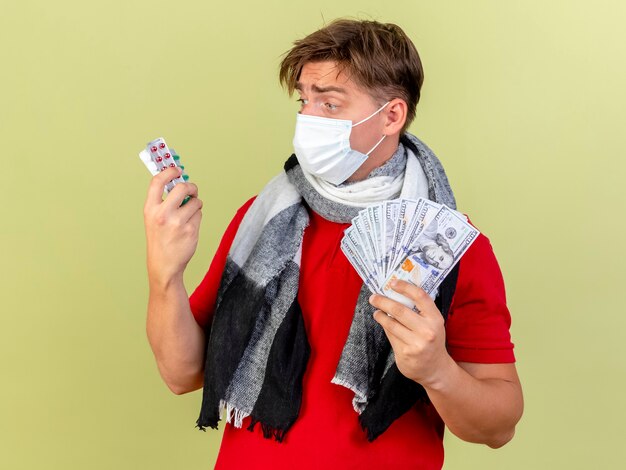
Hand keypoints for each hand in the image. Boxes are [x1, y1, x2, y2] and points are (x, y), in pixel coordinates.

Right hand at [143, 166, 202, 285]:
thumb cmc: (160, 239)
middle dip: (191, 186)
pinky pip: (199, 214)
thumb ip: (163, 200)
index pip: (158, 181)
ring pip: (195, 202)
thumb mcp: (153, 218)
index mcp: (150, 209)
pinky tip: (189, 227)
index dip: (169, 171)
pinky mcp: (191, 230)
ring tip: (188, 214)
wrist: (164, 265)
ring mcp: (178, 223)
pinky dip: (197, 217)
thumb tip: (178, 181)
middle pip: (183, 187)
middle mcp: (163, 214)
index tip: (177, 169)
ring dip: (196, 205)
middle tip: (192, 190)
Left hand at [369, 279, 452, 387]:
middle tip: (374, 297)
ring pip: (391, 324)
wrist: (435, 369)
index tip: (392, 282)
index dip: (405, 287)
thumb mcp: (432, 323)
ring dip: (380, 315)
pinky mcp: (405, 354)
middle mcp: (427, 331)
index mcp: (435, 319)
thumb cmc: (431, 340)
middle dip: (383, 301)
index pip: (420, 297)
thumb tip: (395, 293)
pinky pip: (390, 336)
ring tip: (376, 312)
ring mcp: (416, 344)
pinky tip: (384, 324)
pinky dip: (385, 328)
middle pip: (399, 310)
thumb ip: (419, 310)